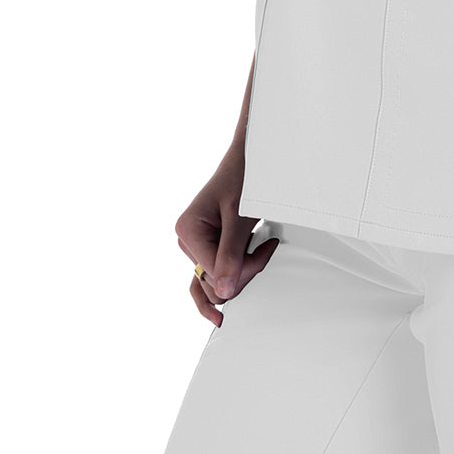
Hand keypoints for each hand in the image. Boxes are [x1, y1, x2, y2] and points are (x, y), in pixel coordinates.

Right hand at [174, 139, 279, 325]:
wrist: (251, 156)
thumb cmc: (243, 175)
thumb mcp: (240, 215)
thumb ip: (232, 254)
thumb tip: (224, 291)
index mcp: (188, 230)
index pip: (215, 274)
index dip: (244, 269)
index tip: (266, 248)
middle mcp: (187, 240)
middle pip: (214, 283)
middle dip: (243, 271)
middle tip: (265, 249)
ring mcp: (195, 245)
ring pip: (216, 282)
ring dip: (241, 271)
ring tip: (258, 251)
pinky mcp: (206, 246)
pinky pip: (210, 276)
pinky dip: (228, 279)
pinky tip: (229, 297)